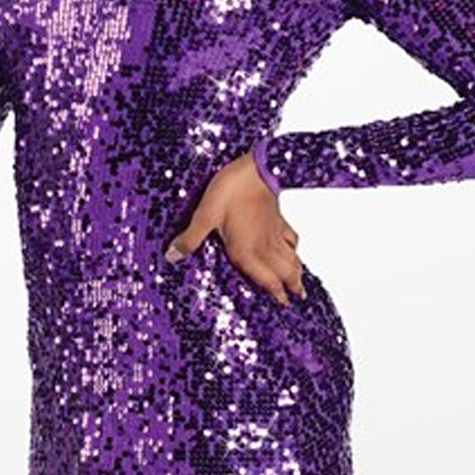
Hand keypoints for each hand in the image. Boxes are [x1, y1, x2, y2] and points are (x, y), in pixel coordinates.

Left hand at [164, 149, 305, 306]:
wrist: (256, 168)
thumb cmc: (232, 191)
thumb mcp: (205, 215)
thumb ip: (190, 238)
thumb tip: (172, 256)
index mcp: (247, 251)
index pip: (266, 280)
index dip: (276, 294)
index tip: (285, 306)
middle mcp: (264, 246)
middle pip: (284, 272)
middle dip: (292, 287)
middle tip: (298, 299)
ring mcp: (274, 232)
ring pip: (291, 258)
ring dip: (297, 272)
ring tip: (302, 283)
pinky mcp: (278, 218)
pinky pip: (291, 237)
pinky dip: (295, 248)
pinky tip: (295, 249)